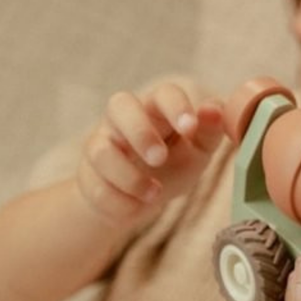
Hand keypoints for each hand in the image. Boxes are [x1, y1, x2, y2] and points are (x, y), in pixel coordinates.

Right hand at [77, 82, 224, 227]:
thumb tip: (213, 110)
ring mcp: (101, 144)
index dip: (176, 106)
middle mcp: (124, 119)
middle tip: (160, 158)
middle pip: (119, 104)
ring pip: (101, 151)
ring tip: (155, 194)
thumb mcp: (199, 148)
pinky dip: (119, 202)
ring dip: (130, 177)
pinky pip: (94, 187)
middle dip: (140, 132)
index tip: (191, 127)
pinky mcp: (87, 174)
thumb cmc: (174, 162)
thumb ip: (210, 129)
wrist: (139, 198)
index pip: (163, 93)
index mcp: (157, 108)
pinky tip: (137, 207)